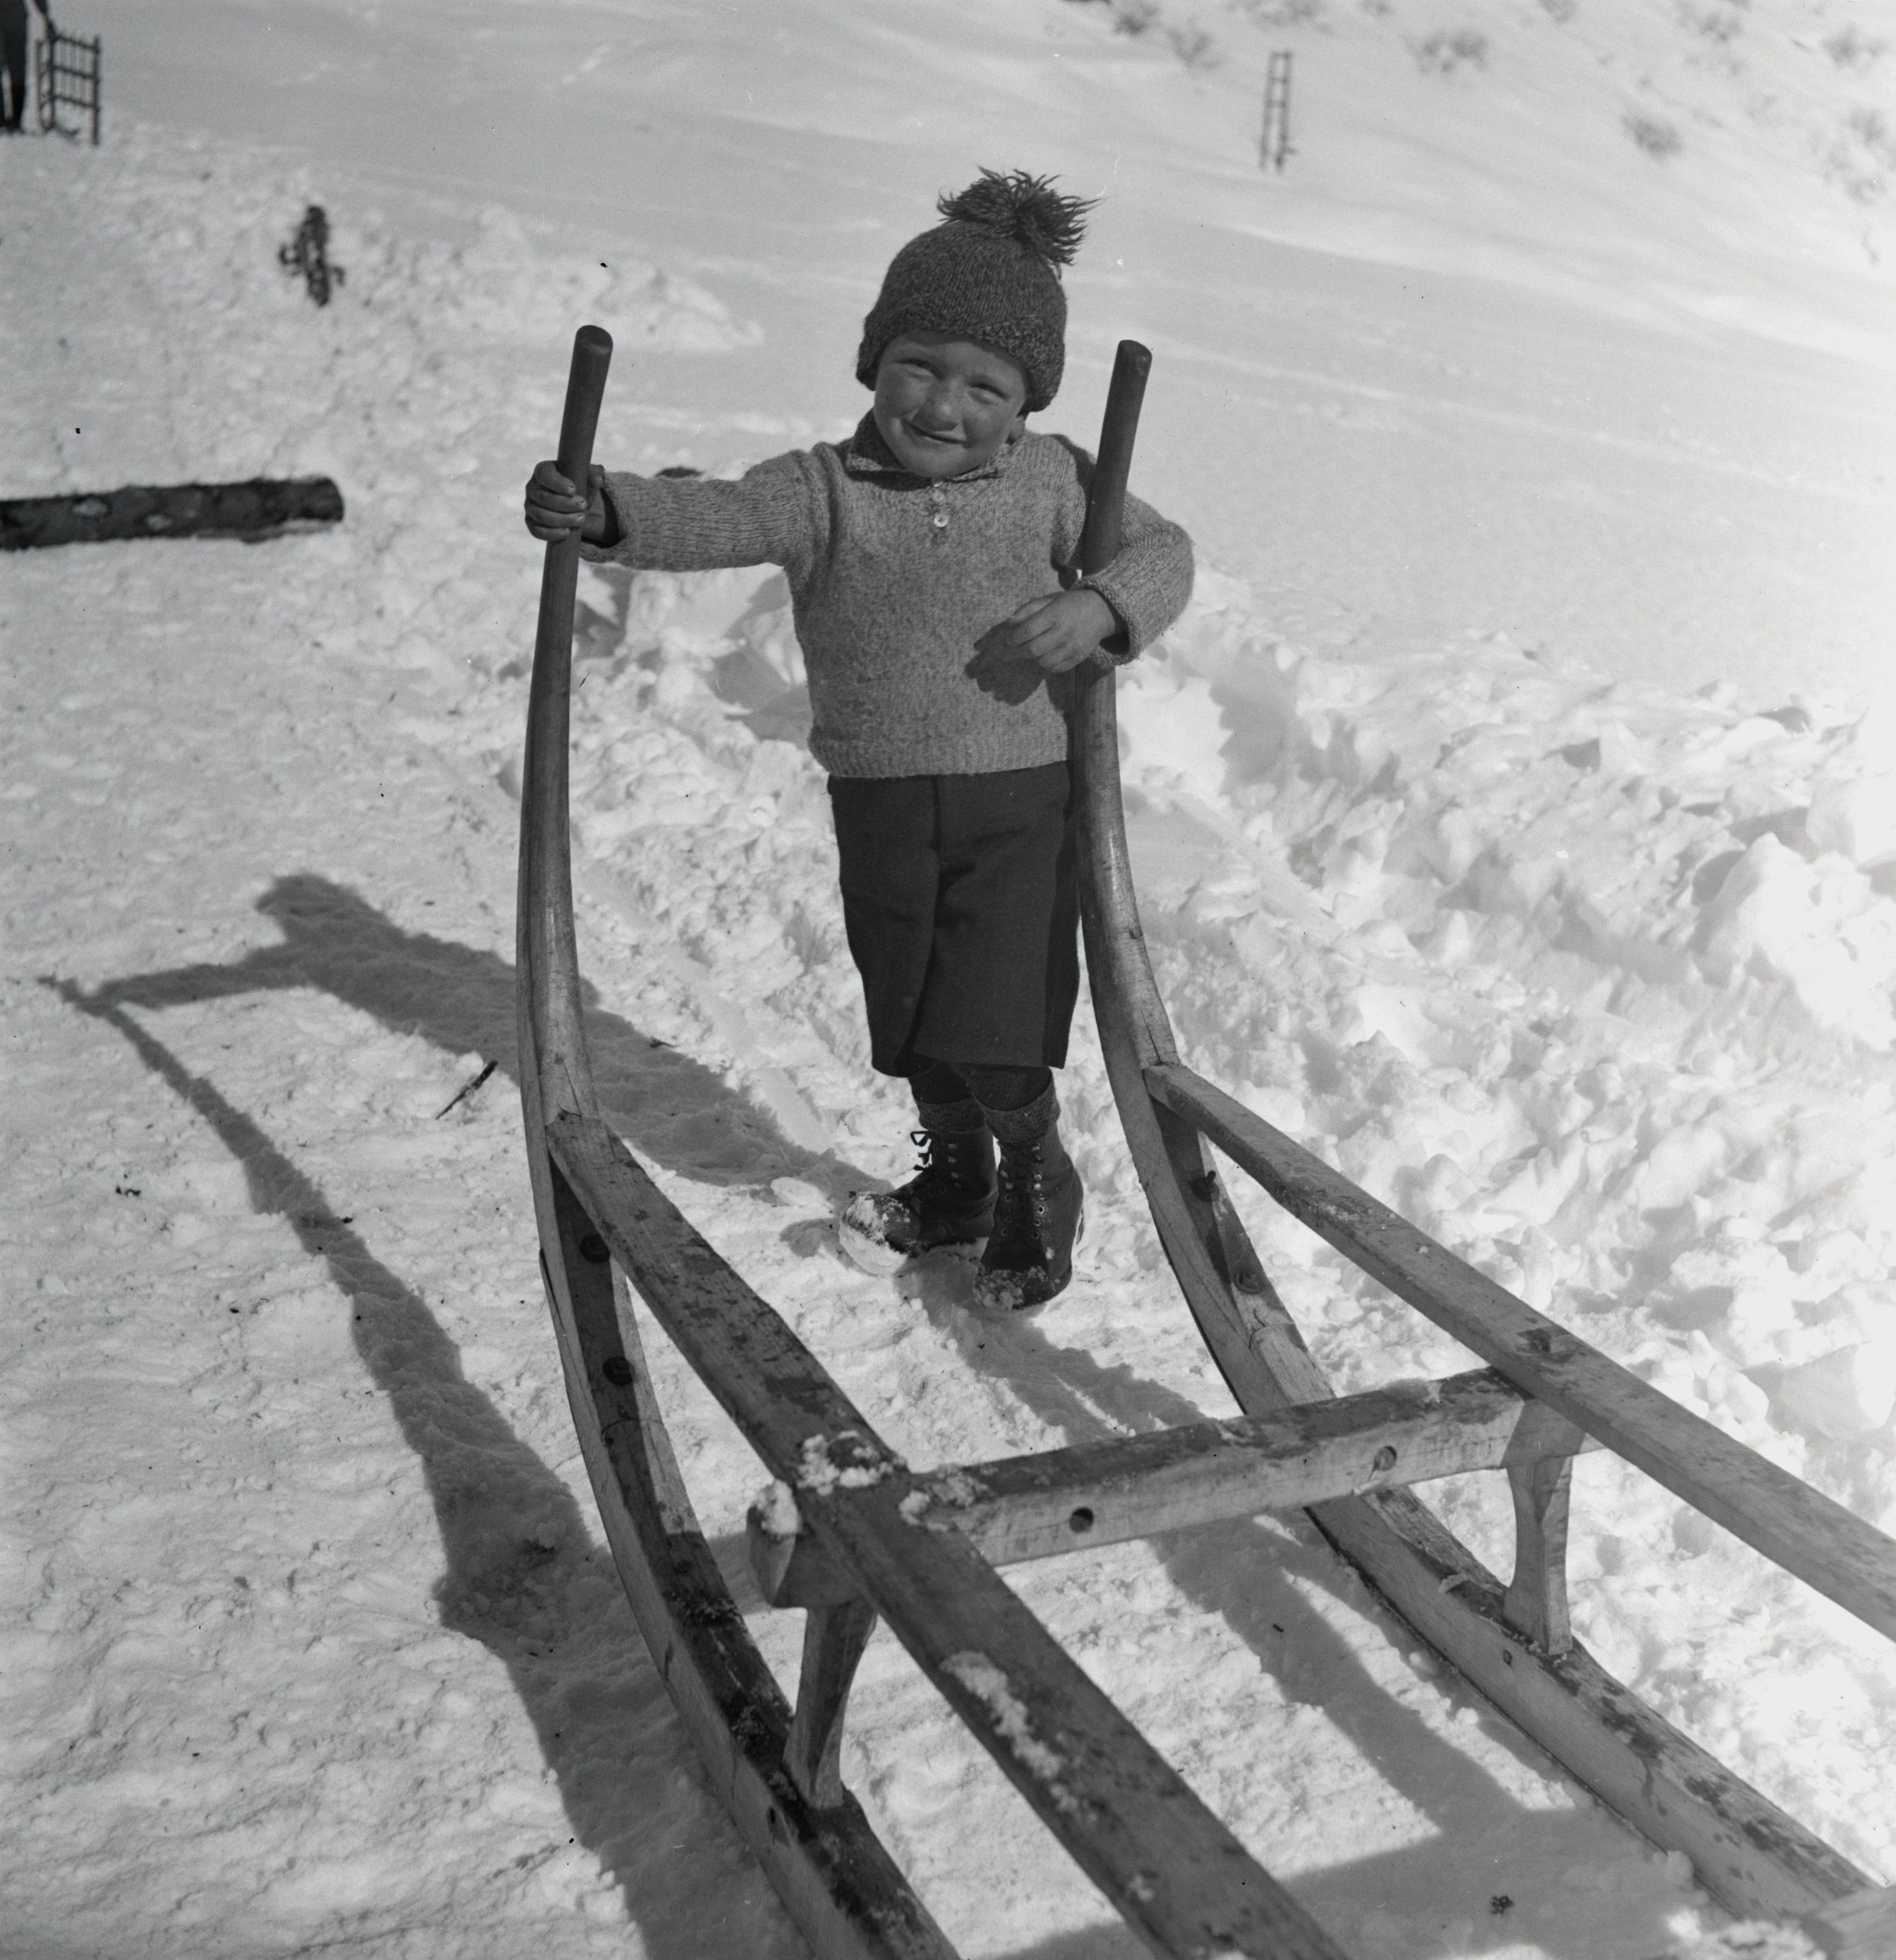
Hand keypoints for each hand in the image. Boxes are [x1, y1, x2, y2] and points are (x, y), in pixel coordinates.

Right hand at [523, 460, 610, 543]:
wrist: (574, 505)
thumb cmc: (579, 485)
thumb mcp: (587, 478)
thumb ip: (594, 474)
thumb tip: (598, 479)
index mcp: (543, 471)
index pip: (544, 475)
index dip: (557, 483)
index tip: (573, 490)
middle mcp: (532, 487)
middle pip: (544, 497)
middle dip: (565, 504)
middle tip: (584, 505)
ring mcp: (529, 506)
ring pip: (541, 516)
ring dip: (562, 519)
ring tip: (581, 519)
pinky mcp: (531, 523)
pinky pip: (536, 531)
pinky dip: (552, 534)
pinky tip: (567, 532)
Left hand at [991, 589, 1119, 674]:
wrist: (1101, 612)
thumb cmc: (1070, 604)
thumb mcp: (1049, 599)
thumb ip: (1028, 609)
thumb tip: (1008, 623)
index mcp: (1055, 614)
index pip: (1027, 631)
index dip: (1013, 638)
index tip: (1008, 640)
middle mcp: (1064, 632)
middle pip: (1032, 649)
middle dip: (1018, 652)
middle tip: (1012, 651)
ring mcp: (1072, 647)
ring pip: (1043, 662)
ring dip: (1033, 658)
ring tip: (1032, 651)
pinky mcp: (1078, 658)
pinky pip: (1055, 668)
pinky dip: (1046, 664)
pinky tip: (1045, 655)